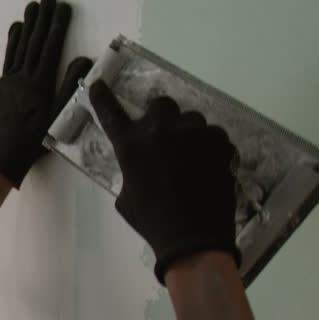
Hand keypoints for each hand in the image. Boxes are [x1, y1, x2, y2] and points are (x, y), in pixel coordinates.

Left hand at [0, 0, 92, 186]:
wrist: (9, 150)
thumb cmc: (38, 135)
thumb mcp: (61, 114)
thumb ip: (71, 86)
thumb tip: (84, 60)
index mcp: (41, 83)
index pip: (51, 47)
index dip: (58, 26)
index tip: (63, 9)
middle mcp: (25, 76)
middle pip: (36, 42)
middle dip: (43, 19)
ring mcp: (12, 79)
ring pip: (21, 46)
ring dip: (28, 24)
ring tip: (33, 6)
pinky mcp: (3, 83)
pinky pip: (9, 57)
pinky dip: (13, 41)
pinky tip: (16, 27)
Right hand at [88, 80, 240, 283]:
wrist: (193, 236)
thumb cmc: (152, 220)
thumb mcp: (127, 195)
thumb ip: (133, 170)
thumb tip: (143, 163)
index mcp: (130, 146)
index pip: (110, 112)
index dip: (103, 97)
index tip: (99, 82)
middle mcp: (160, 131)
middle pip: (161, 104)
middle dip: (162, 117)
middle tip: (165, 137)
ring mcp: (193, 133)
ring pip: (192, 120)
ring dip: (189, 133)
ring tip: (192, 158)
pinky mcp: (219, 142)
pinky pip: (214, 135)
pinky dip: (211, 147)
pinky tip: (209, 166)